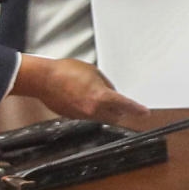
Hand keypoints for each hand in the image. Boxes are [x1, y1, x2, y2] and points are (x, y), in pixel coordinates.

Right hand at [9, 53, 146, 126]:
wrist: (44, 80)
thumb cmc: (65, 71)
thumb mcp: (92, 71)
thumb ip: (105, 84)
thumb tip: (110, 91)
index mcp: (101, 97)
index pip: (125, 105)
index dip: (137, 110)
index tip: (145, 113)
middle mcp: (93, 110)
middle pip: (116, 116)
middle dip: (121, 111)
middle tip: (123, 103)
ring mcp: (83, 115)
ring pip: (102, 118)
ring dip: (106, 110)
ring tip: (98, 96)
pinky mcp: (73, 117)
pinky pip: (89, 116)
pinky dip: (91, 110)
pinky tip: (84, 98)